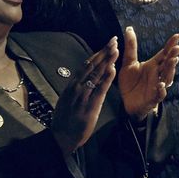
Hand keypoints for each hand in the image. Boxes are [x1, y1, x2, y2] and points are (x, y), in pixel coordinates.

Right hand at [50, 36, 118, 154]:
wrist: (62, 136)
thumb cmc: (65, 119)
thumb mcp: (67, 99)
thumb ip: (75, 89)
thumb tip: (82, 78)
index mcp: (72, 85)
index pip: (86, 65)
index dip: (97, 54)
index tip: (106, 45)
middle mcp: (77, 87)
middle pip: (92, 66)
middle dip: (104, 52)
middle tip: (114, 40)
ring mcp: (83, 96)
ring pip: (97, 74)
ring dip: (107, 61)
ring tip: (116, 49)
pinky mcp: (91, 105)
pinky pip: (100, 89)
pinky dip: (107, 78)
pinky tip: (113, 68)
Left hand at [118, 27, 178, 121]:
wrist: (127, 102)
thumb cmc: (131, 83)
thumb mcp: (128, 63)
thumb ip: (131, 47)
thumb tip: (129, 28)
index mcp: (153, 65)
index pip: (164, 53)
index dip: (171, 45)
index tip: (178, 35)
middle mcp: (158, 74)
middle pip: (168, 64)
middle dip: (173, 56)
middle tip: (178, 48)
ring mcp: (157, 86)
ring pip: (167, 77)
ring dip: (170, 69)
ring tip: (173, 61)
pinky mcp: (153, 98)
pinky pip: (159, 94)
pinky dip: (161, 90)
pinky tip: (161, 85)